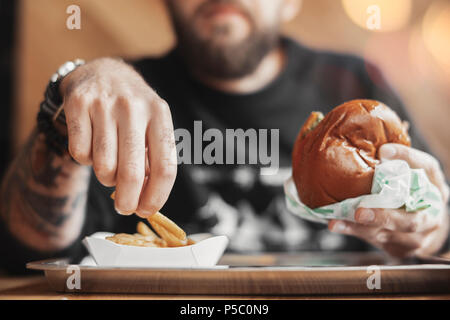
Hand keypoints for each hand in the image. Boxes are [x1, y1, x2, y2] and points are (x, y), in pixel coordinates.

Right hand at [60, 58, 176, 217]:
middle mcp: (134, 107)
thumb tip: (146, 199)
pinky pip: (80, 154)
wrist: (103, 71)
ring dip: (106, 177)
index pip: (165, 167)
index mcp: (160, 114)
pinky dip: (86, 160)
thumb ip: (154, 158)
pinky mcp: (78, 104)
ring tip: (110, 166)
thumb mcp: (153, 125)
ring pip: (104, 167)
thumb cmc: (133, 109)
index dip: (156, 196)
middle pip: (132, 174)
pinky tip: (92, 145)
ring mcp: (104, 104)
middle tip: (124, 208)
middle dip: (127, 201)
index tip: (147, 210)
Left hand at [328, 143, 448, 257]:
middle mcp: (431, 215)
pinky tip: (337, 225)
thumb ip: (398, 159)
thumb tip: (377, 146)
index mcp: (434, 186)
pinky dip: (355, 232)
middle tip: (359, 211)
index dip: (406, 158)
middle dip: (383, 216)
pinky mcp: (400, 249)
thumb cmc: (413, 191)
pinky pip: (376, 241)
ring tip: (336, 222)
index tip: (383, 150)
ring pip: (387, 235)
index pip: (425, 168)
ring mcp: (416, 237)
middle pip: (410, 220)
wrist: (426, 225)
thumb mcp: (413, 171)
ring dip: (359, 229)